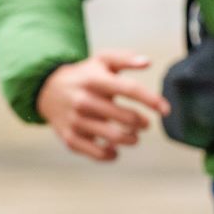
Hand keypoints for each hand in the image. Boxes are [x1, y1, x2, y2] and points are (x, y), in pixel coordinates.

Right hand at [36, 50, 169, 162]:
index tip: (166, 109)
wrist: (47, 90)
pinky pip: (97, 153)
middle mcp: (84, 100)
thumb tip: (147, 62)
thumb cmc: (85, 75)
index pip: (129, 90)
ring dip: (132, 139)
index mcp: (95, 80)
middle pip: (125, 117)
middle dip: (142, 123)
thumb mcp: (102, 60)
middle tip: (146, 124)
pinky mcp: (70, 138)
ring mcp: (76, 121)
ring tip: (134, 136)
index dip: (151, 100)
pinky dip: (112, 154)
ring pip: (114, 137)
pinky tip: (116, 149)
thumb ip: (125, 59)